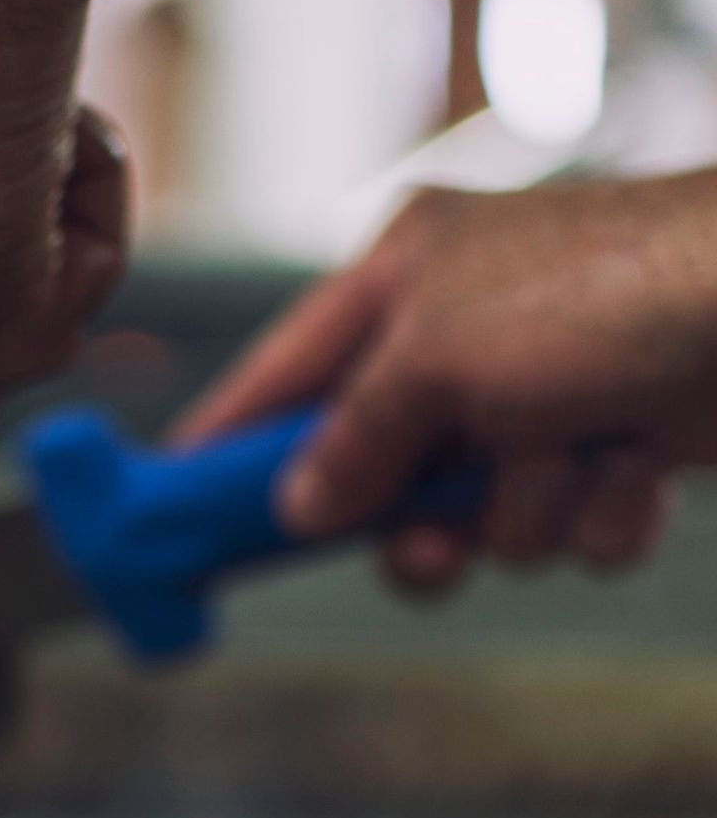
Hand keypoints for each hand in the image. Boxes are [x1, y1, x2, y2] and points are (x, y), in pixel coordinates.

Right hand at [178, 176, 716, 592]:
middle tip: (431, 543)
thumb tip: (295, 510)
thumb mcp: (442, 360)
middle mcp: (468, 332)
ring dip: (530, 512)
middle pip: (382, 475)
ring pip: (482, 519)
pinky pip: (568, 529)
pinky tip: (638, 469)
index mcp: (407, 274)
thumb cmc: (609, 293)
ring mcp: (546, 393)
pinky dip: (601, 516)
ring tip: (579, 458)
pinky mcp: (618, 444)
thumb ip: (354, 442)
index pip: (283, 374)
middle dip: (420, 521)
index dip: (228, 448)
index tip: (178, 516)